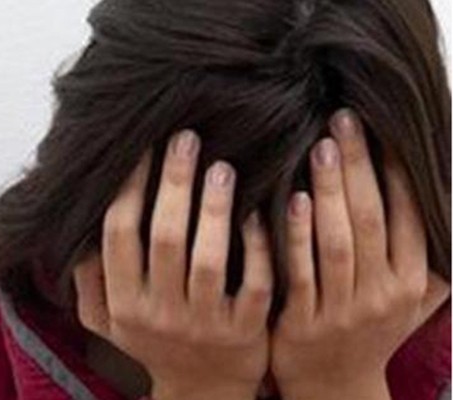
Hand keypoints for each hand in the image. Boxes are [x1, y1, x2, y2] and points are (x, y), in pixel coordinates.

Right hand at [73, 130, 273, 399]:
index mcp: (124, 303)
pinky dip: (256, 246)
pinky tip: (258, 212)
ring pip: (208, 258)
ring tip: (221, 166)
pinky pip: (253, 282)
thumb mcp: (106, 324)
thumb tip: (78, 236)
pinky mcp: (243, 330)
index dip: (130, 187)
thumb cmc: (152, 346)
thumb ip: (89, 282)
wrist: (199, 394)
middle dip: (175, 182)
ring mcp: (203, 323)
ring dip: (215, 208)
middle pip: (164, 237)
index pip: (119, 234)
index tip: (143, 148)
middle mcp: (159, 313)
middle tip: (186, 139)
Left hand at [271, 109, 450, 399]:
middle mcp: (383, 294)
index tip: (380, 127)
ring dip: (329, 193)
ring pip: (339, 243)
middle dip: (357, 167)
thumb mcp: (411, 299)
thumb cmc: (370, 329)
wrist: (335, 384)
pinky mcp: (305, 321)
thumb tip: (441, 201)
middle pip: (371, 220)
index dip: (394, 170)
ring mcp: (344, 309)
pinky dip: (295, 236)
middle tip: (342, 121)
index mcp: (410, 280)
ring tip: (319, 148)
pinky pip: (299, 271)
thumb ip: (426, 256)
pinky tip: (287, 202)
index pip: (407, 215)